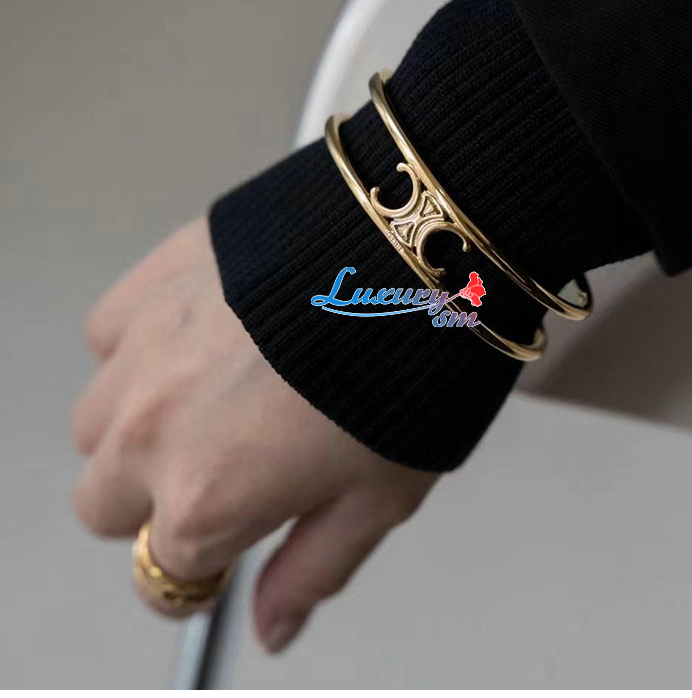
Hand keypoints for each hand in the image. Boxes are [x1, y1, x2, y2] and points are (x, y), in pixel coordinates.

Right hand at [71, 217, 437, 651]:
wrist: (410, 250)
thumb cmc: (407, 370)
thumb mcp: (378, 496)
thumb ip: (313, 570)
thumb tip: (272, 627)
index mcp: (206, 498)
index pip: (164, 573)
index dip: (201, 567)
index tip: (224, 548)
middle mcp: (151, 430)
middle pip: (103, 504)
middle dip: (154, 502)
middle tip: (221, 468)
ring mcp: (140, 352)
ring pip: (95, 421)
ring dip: (139, 424)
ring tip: (215, 395)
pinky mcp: (149, 283)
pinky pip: (109, 336)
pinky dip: (141, 348)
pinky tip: (205, 336)